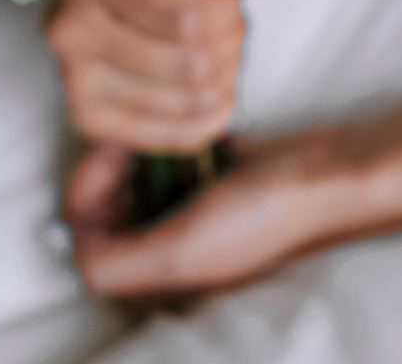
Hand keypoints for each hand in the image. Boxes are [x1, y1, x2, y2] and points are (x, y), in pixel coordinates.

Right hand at [46, 0, 257, 152]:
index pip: (189, 20)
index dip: (227, 13)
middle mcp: (73, 26)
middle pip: (194, 64)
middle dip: (230, 45)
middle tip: (227, 24)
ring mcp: (74, 76)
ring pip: (188, 100)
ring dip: (224, 78)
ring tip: (216, 49)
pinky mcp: (86, 114)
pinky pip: (171, 135)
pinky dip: (209, 116)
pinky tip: (212, 90)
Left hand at [67, 130, 355, 296]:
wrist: (329, 176)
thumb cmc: (265, 216)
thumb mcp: (181, 250)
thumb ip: (115, 261)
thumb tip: (72, 245)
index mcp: (158, 275)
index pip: (87, 236)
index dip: (88, 190)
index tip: (111, 149)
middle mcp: (171, 246)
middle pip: (110, 205)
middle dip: (113, 165)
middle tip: (133, 132)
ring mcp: (195, 211)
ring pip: (139, 178)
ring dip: (143, 147)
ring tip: (160, 125)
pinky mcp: (218, 178)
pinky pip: (175, 157)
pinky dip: (174, 138)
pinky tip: (192, 128)